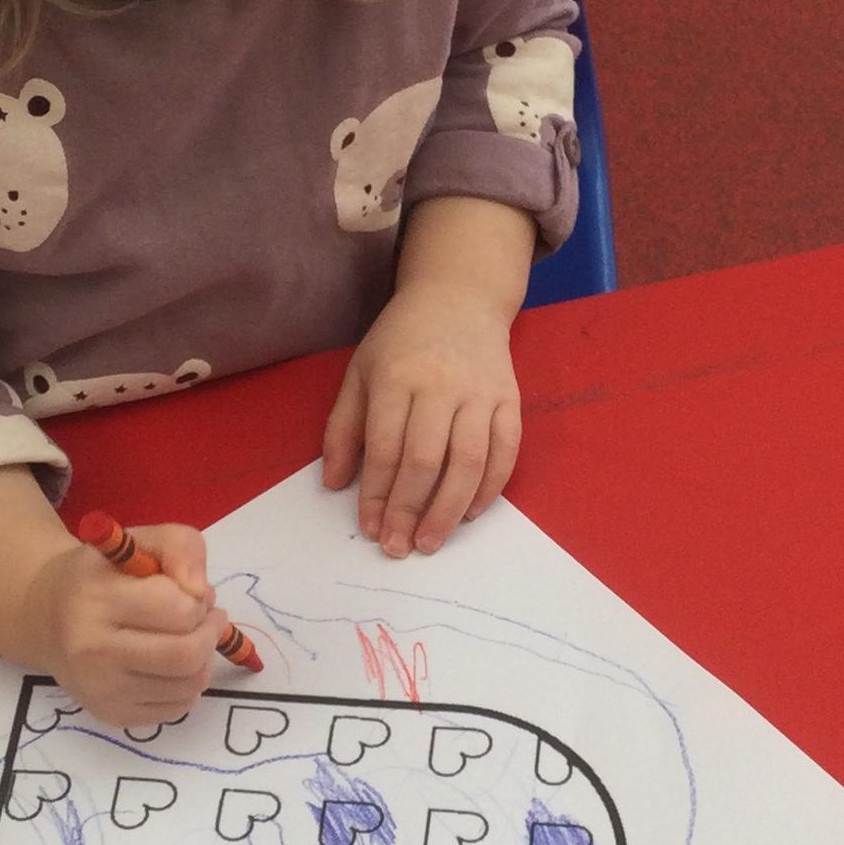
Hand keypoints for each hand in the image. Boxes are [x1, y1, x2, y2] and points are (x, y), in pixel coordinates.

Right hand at [10, 520, 223, 727]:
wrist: (48, 618)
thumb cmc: (101, 576)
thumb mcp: (138, 540)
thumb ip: (180, 547)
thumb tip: (202, 593)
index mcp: (96, 599)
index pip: (177, 608)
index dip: (198, 599)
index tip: (192, 592)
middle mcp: (93, 651)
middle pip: (187, 654)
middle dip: (209, 633)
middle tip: (207, 618)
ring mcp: (102, 690)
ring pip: (189, 685)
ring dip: (203, 659)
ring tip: (190, 637)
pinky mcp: (112, 715)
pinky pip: (177, 708)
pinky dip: (188, 685)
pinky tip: (173, 664)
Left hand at [324, 268, 523, 558]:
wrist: (459, 297)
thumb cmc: (401, 341)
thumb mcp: (359, 372)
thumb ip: (343, 427)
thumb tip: (334, 483)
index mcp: (395, 377)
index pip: (385, 448)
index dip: (376, 494)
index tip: (370, 528)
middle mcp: (440, 385)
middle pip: (425, 460)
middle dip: (409, 510)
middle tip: (398, 546)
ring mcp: (479, 393)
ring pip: (467, 461)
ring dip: (449, 509)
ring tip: (431, 541)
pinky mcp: (509, 399)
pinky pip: (505, 452)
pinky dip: (490, 488)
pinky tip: (471, 513)